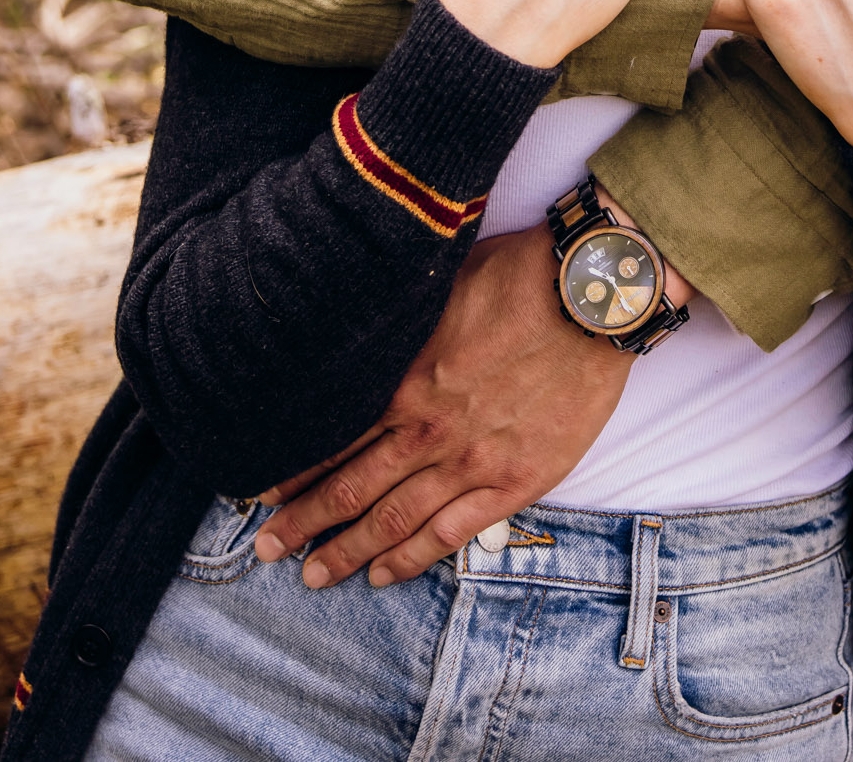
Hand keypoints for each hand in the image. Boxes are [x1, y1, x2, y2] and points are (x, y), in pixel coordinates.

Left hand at [251, 221, 631, 583]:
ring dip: (347, 551)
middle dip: (303, 522)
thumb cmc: (517, 277)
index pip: (333, 437)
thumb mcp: (439, 286)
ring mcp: (470, 460)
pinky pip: (451, 532)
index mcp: (405, 379)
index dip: (294, 469)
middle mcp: (428, 428)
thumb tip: (359, 316)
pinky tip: (382, 573)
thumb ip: (399, 322)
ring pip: (393, 519)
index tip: (261, 492)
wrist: (591, 299)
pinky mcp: (514, 480)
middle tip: (266, 548)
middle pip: (350, 487)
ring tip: (312, 575)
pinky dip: (413, 558)